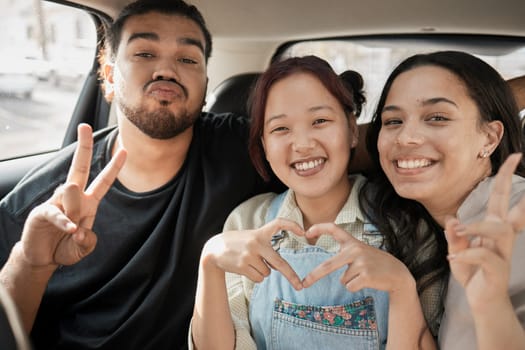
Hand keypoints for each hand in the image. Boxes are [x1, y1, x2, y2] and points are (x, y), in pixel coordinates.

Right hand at [19, 124, 125, 267]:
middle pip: (79, 167)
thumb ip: (88, 240)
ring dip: (75, 209)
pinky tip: (71, 229)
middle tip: (85, 126)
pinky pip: (57, 212)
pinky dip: (65, 222)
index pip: (104, 181)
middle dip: (83, 146)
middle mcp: (73, 197)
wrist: (43, 258)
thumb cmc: (66, 247)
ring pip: (71, 193)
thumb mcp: (84, 247)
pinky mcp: (42, 212)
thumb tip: (79, 227)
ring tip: (74, 227)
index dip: (114, 166)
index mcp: (88, 202)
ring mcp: (56, 202)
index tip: (125, 150)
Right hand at [202, 218, 304, 289]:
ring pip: (267, 273)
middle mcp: (256, 243)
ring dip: (262, 271)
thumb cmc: (237, 243)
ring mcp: (249, 255)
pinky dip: (255, 277)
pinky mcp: (242, 266)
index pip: (279, 223)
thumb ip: (265, 249)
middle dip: (291, 275)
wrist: (214, 248)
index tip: (303, 232)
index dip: (292, 225)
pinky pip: (258, 278)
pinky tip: (245, 268)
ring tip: (249, 262)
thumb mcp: (251, 239)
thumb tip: (277, 268)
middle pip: (279, 262)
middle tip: (300, 285)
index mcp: (260, 233)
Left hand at [302, 223, 412, 293]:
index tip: (306, 232)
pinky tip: (367, 281)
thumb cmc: (375, 264)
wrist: (397, 274)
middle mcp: (355, 250)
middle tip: (304, 283)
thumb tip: (326, 267)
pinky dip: (355, 287)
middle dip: (314, 276)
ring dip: (350, 281)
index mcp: (353, 242)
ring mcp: (361, 262)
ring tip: (364, 275)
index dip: (319, 228)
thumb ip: (345, 254)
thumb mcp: (361, 252)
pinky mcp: (366, 275)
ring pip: (342, 279)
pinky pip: (350, 286)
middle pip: (328, 265)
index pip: (334, 229)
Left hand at [445, 153, 524, 309]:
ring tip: (457, 232)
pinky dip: (467, 254)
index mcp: (491, 229)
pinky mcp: (497, 269)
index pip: (499, 199)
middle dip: (507, 182)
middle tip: (514, 160)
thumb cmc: (472, 273)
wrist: (481, 301)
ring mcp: (501, 253)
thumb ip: (455, 236)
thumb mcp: (458, 251)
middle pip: (507, 207)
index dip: (504, 178)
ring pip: (498, 230)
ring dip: (476, 227)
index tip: (514, 156)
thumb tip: (453, 219)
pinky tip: (453, 257)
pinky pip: (485, 256)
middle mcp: (500, 238)